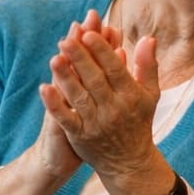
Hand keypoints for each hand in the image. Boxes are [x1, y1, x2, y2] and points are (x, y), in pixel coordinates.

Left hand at [39, 9, 159, 177]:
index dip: (102, 51)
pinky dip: (55, 104)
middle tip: (66, 40)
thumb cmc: (139, 121)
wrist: (129, 162)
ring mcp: (96, 123)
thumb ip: (148, 65)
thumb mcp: (149, 94)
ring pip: (79, 97)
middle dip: (80, 60)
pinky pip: (66, 119)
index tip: (89, 33)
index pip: (115, 69)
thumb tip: (148, 38)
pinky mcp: (80, 136)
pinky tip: (44, 89)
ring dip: (66, 78)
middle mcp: (114, 109)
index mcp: (131, 95)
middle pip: (95, 80)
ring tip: (55, 59)